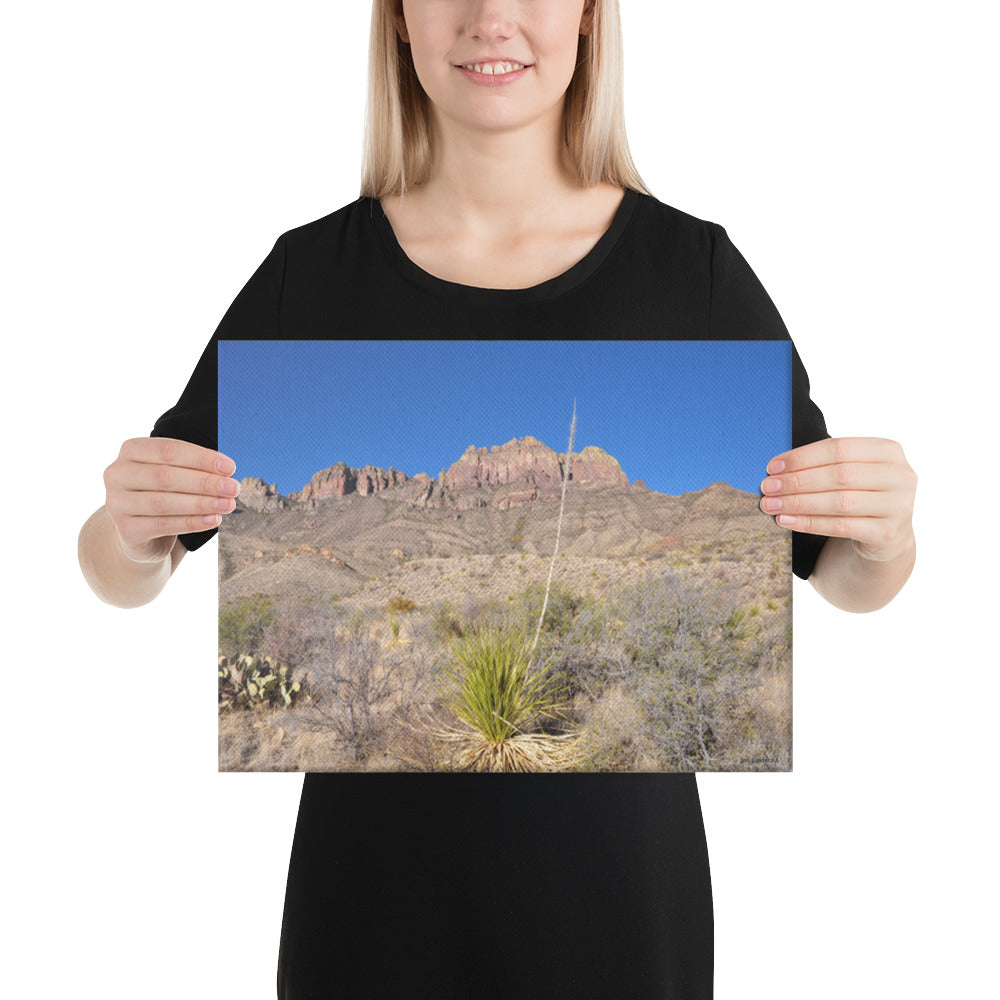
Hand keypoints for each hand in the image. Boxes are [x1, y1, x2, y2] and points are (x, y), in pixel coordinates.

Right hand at [103, 437, 239, 562]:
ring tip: (228, 505)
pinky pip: (164, 525)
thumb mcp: (174, 473)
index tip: (230, 467)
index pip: (168, 450)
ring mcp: (117, 503)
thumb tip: (227, 472)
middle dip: (204, 482)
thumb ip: (194, 468)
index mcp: (131, 450)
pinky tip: (213, 520)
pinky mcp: (126, 529)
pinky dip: (192, 522)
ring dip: (201, 503)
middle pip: (165, 476)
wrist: (141, 532)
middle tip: (233, 488)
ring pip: (164, 502)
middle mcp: (117, 474)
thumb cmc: (163, 493)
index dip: (202, 458)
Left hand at [759, 437, 916, 562]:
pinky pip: (840, 526)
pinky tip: (786, 521)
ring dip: (798, 503)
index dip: (803, 457)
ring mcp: (899, 506)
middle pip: (839, 475)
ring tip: (771, 505)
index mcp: (889, 451)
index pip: (839, 448)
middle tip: (768, 487)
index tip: (772, 466)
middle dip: (797, 481)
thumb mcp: (852, 472)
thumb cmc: (860, 495)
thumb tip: (776, 468)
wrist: (887, 535)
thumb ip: (825, 464)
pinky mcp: (889, 533)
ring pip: (839, 502)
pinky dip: (809, 523)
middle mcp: (900, 476)